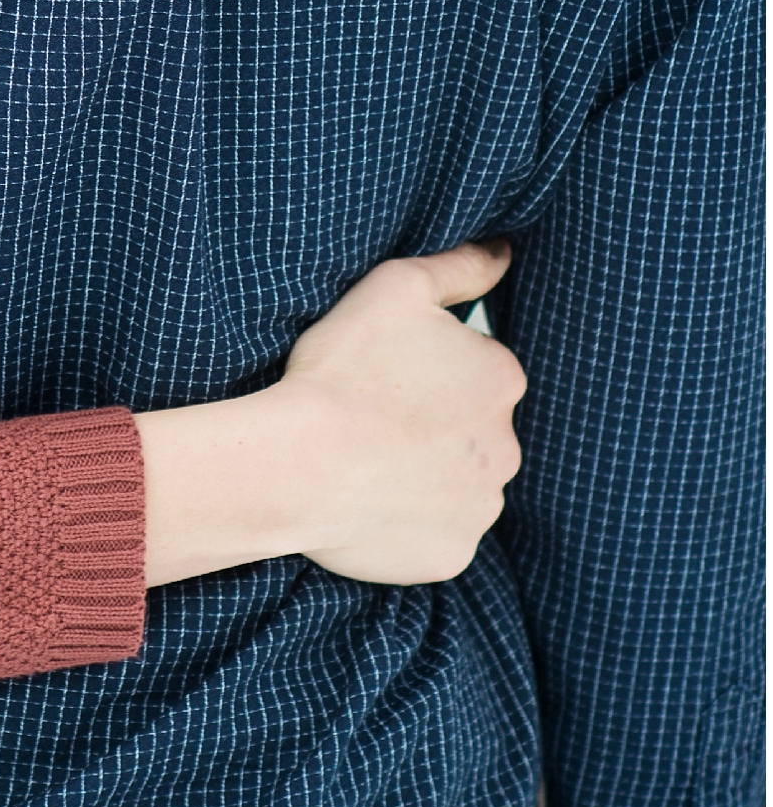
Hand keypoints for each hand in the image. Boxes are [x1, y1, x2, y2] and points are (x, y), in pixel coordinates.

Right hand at [139, 242, 522, 590]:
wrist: (299, 465)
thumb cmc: (342, 369)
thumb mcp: (396, 287)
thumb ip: (461, 266)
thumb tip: (506, 253)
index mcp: (502, 379)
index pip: (476, 370)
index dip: (427, 370)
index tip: (384, 374)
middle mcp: (507, 447)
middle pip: (473, 429)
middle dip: (435, 425)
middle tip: (373, 418)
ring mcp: (482, 507)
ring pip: (459, 483)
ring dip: (425, 474)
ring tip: (366, 462)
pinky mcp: (453, 554)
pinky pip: (437, 533)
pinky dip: (410, 521)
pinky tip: (369, 502)